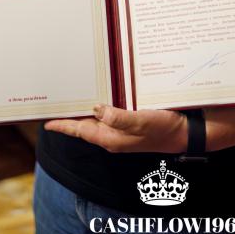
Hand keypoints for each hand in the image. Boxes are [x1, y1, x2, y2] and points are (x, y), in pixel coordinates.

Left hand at [44, 105, 186, 153]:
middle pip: (86, 125)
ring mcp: (124, 129)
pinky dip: (103, 105)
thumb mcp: (142, 122)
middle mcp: (115, 135)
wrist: (187, 131)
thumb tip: (95, 109)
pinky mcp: (133, 121)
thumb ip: (118, 117)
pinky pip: (111, 113)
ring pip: (98, 119)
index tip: (46, 122)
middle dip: (71, 116)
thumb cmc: (165, 128)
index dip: (64, 126)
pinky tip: (103, 95)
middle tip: (57, 104)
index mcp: (112, 138)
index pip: (81, 131)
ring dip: (86, 110)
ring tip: (73, 98)